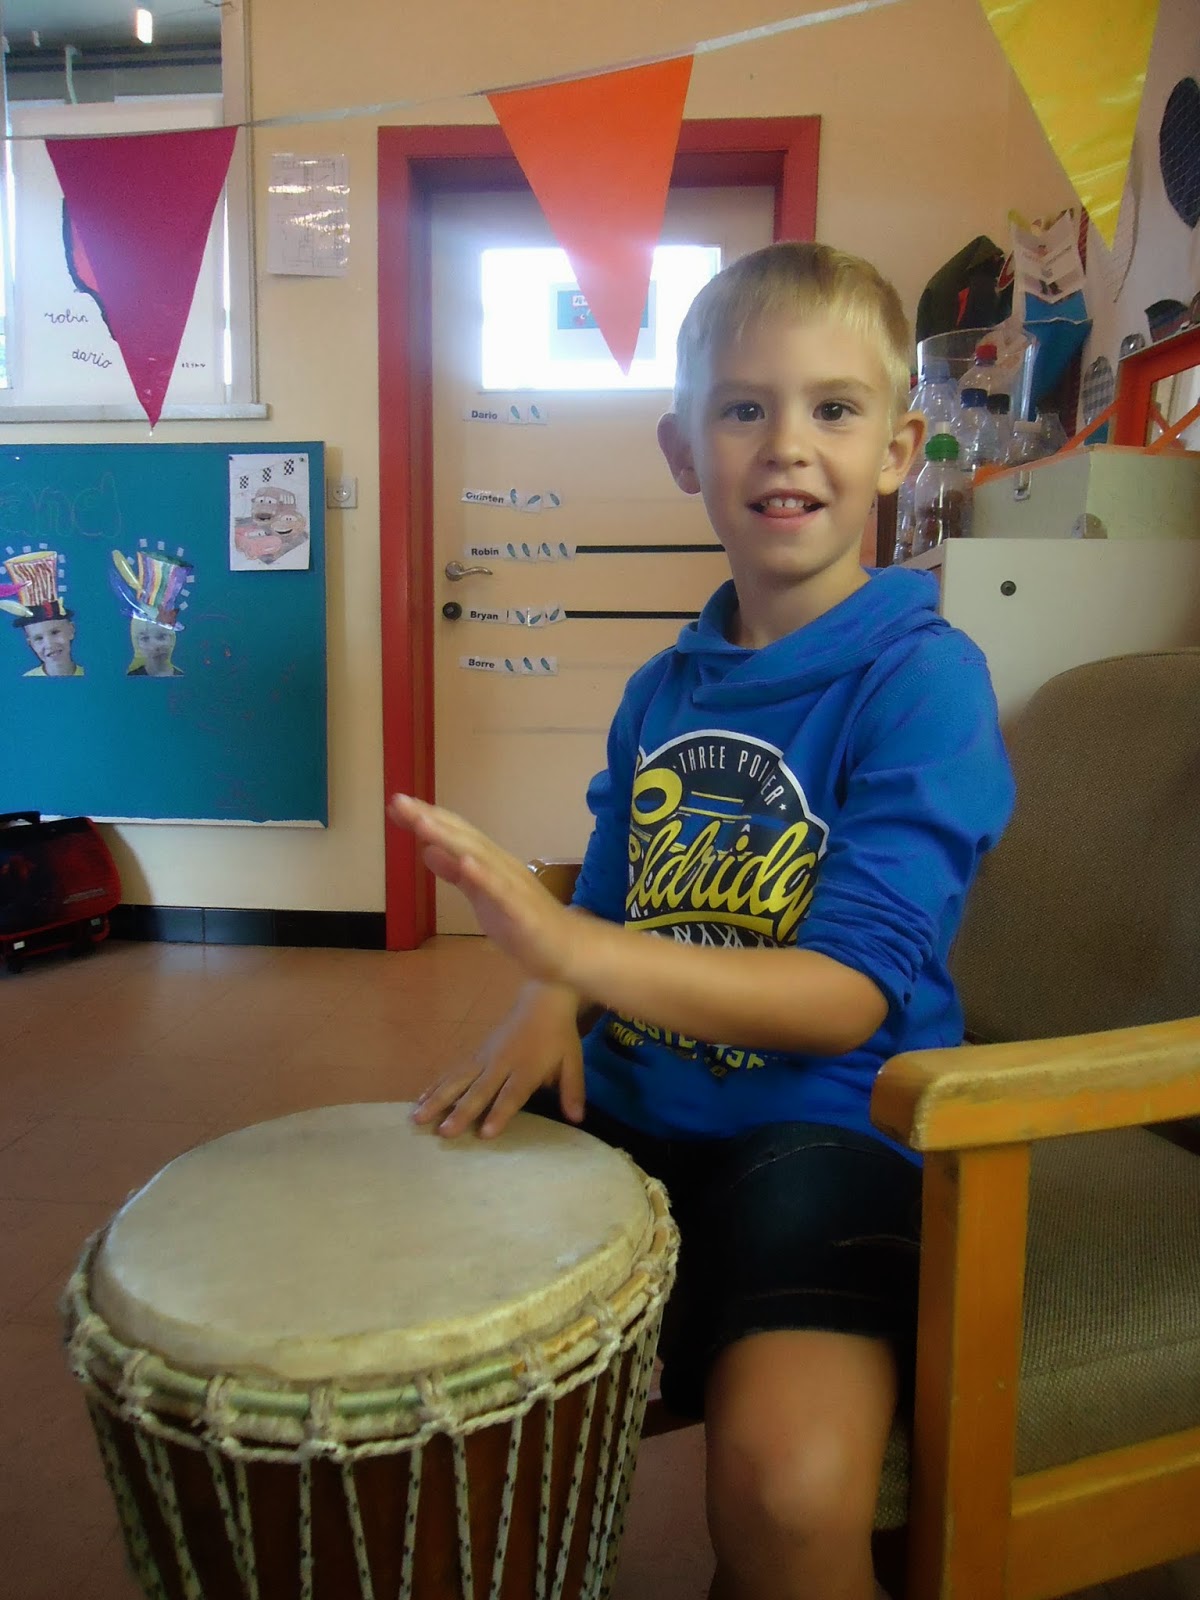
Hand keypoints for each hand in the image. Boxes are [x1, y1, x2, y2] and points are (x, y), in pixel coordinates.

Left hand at [387, 793, 587, 984]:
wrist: (568, 949)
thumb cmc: (523, 923)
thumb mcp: (481, 898)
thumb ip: (457, 875)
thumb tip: (428, 850)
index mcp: (489, 862)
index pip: (456, 834)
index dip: (427, 818)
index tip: (396, 804)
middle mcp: (500, 865)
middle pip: (463, 837)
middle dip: (430, 818)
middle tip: (398, 800)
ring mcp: (511, 885)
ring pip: (478, 856)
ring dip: (450, 838)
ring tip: (422, 822)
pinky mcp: (520, 910)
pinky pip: (500, 890)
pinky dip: (482, 875)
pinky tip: (465, 863)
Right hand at [412, 981, 584, 1137]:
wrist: (541, 1000)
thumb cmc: (558, 1034)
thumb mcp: (573, 1060)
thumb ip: (572, 1089)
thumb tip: (578, 1118)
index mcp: (527, 1067)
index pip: (512, 1094)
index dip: (499, 1113)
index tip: (485, 1133)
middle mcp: (501, 1063)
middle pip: (479, 1090)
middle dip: (460, 1112)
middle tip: (443, 1133)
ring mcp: (484, 1057)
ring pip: (457, 1080)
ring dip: (437, 1099)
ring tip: (417, 1117)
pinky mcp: (475, 1053)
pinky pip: (453, 1071)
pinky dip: (436, 1085)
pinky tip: (420, 1099)